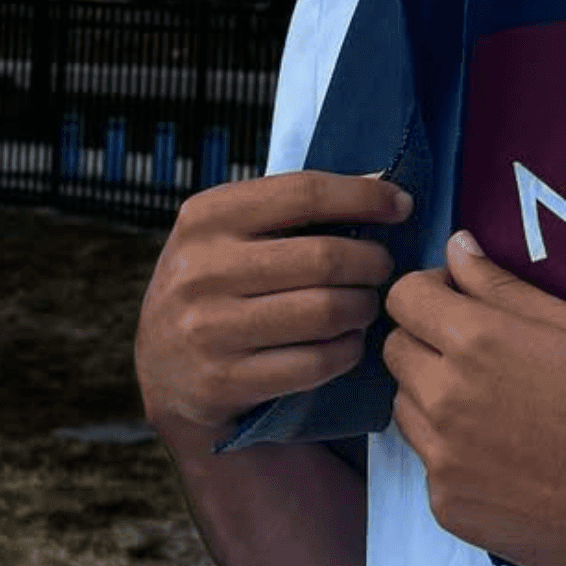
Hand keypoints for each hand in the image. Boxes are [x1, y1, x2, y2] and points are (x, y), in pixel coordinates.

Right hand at [133, 168, 411, 436]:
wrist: (164, 372)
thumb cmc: (215, 288)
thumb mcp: (228, 235)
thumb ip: (290, 210)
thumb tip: (380, 183)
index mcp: (205, 218)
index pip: (303, 193)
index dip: (363, 197)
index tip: (402, 205)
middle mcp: (201, 270)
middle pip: (324, 257)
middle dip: (372, 262)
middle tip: (381, 268)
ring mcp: (209, 329)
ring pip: (326, 311)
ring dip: (363, 308)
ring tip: (364, 305)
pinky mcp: (225, 381)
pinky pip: (316, 362)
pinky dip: (347, 350)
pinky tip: (347, 342)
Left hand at [381, 229, 565, 565]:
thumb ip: (502, 286)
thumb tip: (456, 246)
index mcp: (474, 341)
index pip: (403, 296)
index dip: (429, 292)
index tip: (459, 303)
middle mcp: (444, 397)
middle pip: (395, 350)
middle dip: (426, 343)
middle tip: (480, 358)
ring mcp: (441, 457)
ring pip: (405, 408)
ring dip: (433, 399)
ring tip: (495, 410)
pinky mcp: (447, 504)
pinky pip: (429, 464)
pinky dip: (455, 456)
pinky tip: (505, 460)